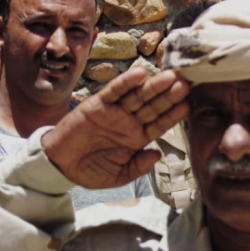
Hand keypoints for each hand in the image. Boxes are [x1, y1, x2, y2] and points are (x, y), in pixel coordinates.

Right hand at [41, 68, 189, 188]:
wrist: (61, 165)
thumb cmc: (91, 170)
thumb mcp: (119, 176)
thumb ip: (138, 167)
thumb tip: (156, 155)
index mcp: (137, 139)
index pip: (159, 124)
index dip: (173, 115)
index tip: (188, 105)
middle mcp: (129, 122)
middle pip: (153, 106)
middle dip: (169, 96)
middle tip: (186, 84)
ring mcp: (115, 112)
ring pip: (138, 96)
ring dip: (153, 86)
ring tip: (170, 77)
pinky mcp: (98, 105)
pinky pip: (114, 91)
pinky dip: (126, 82)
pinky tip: (140, 74)